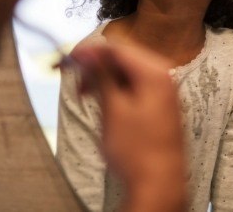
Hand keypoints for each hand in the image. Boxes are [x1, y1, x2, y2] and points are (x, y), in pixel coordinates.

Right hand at [71, 42, 187, 211]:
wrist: (159, 184)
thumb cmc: (137, 151)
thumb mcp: (113, 109)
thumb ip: (101, 76)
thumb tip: (87, 54)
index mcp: (155, 71)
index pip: (118, 48)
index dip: (90, 51)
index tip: (69, 58)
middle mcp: (164, 74)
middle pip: (123, 57)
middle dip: (96, 66)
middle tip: (75, 80)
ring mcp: (164, 89)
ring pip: (127, 71)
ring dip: (104, 78)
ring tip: (84, 94)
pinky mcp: (160, 102)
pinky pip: (135, 84)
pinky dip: (117, 88)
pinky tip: (103, 100)